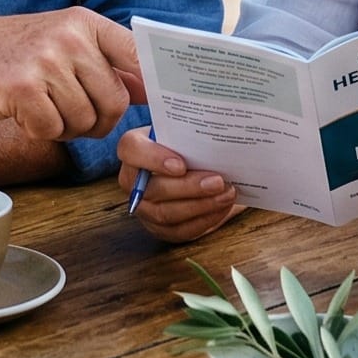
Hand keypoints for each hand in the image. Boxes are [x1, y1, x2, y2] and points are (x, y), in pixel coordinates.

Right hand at [0, 7, 143, 142]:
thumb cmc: (13, 53)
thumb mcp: (62, 43)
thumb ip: (106, 64)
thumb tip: (152, 89)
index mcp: (85, 22)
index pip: (138, 55)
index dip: (154, 85)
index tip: (157, 104)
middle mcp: (69, 37)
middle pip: (116, 101)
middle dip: (99, 121)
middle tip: (73, 117)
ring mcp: (45, 61)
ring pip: (85, 121)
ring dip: (66, 128)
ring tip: (42, 109)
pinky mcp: (22, 89)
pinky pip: (53, 131)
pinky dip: (40, 132)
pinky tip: (23, 114)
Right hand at [115, 128, 239, 242]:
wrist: (192, 165)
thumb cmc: (188, 143)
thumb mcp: (186, 130)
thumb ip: (192, 129)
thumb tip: (215, 127)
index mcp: (133, 149)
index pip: (131, 150)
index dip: (153, 158)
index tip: (181, 164)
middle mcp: (132, 180)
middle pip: (153, 189)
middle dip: (188, 187)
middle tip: (217, 181)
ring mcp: (144, 207)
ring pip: (166, 213)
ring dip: (200, 206)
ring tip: (226, 194)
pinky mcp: (159, 227)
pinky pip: (179, 230)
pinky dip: (204, 220)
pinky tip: (222, 208)